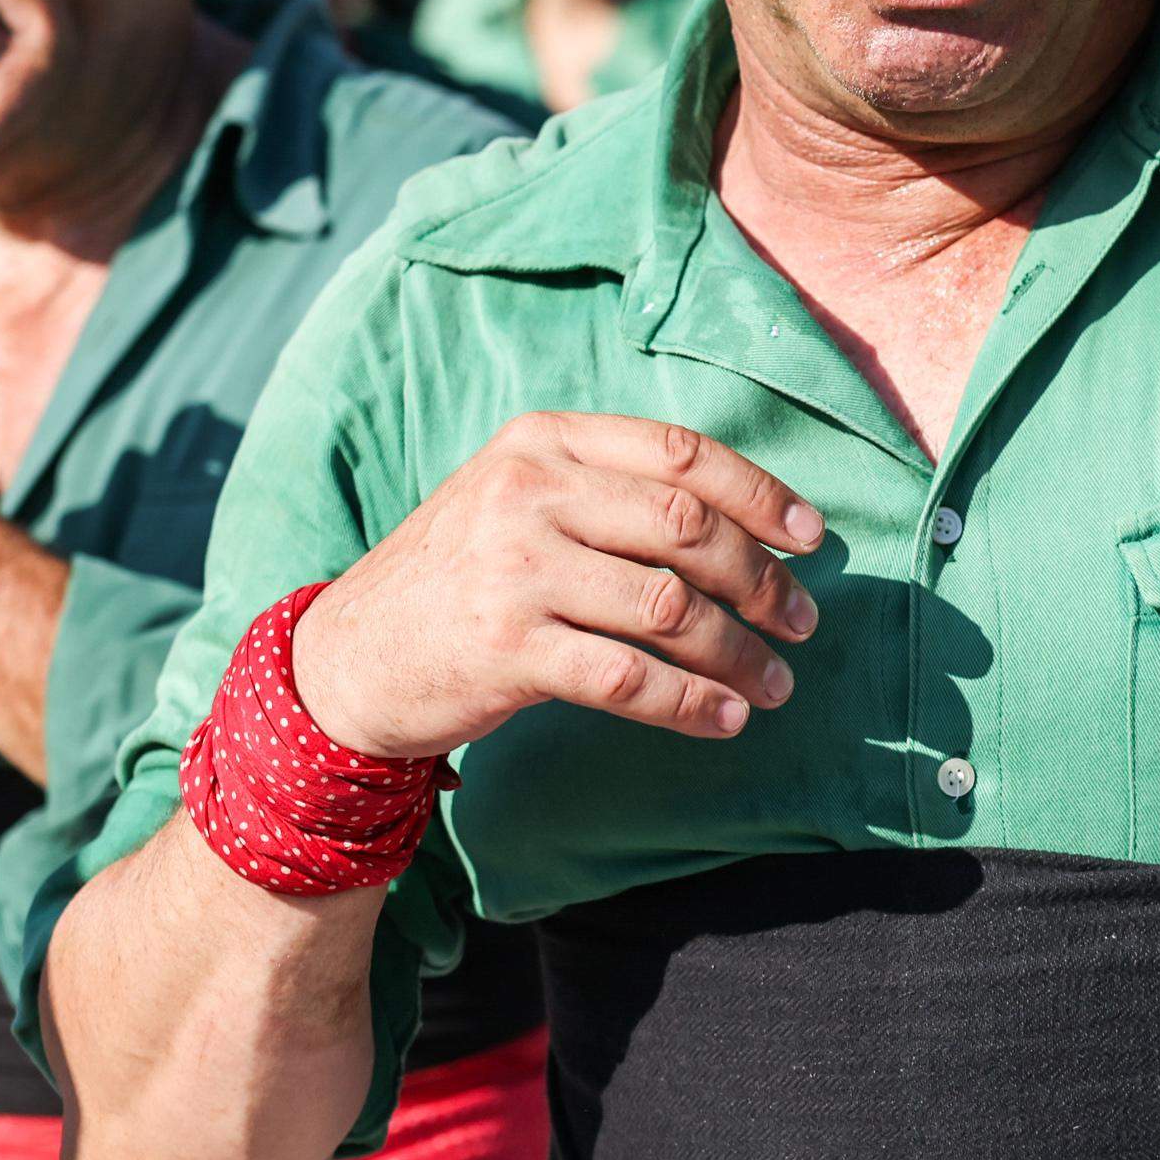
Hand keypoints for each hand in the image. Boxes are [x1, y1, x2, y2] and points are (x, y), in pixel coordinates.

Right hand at [290, 413, 825, 757]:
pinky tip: (723, 719)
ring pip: (669, 608)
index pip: (680, 453)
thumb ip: (606, 490)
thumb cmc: (458, 576)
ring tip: (774, 684)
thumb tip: (744, 523)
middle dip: (763, 579)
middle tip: (802, 621)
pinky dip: (690, 703)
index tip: (812, 536)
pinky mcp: (507, 650)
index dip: (760, 493)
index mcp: (543, 440)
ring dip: (739, 653)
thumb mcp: (516, 498)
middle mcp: (529, 493)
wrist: (347, 659)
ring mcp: (515, 570)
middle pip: (688, 528)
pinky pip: (629, 678)